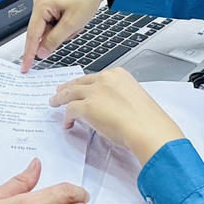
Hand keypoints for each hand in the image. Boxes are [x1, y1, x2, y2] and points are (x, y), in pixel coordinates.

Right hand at [21, 0, 119, 70]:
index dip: (29, 53)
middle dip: (58, 34)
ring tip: (77, 18)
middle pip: (42, 29)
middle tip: (74, 28)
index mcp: (41, 3)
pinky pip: (53, 18)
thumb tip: (41, 52)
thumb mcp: (72, 23)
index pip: (32, 35)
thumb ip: (54, 40)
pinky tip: (75, 15)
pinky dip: (64, 22)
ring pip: (49, 25)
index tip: (25, 67)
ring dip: (63, 28)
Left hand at [51, 68, 184, 165]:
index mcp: (119, 75)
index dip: (85, 84)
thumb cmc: (147, 119)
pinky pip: (70, 110)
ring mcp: (94, 92)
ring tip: (55, 103)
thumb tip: (111, 107)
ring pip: (70, 93)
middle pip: (80, 82)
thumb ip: (119, 97)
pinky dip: (66, 117)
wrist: (147, 128)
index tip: (81, 86)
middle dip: (69, 87)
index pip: (96, 78)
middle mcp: (104, 79)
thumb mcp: (134, 98)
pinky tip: (67, 124)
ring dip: (61, 99)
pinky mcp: (86, 106)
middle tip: (61, 91)